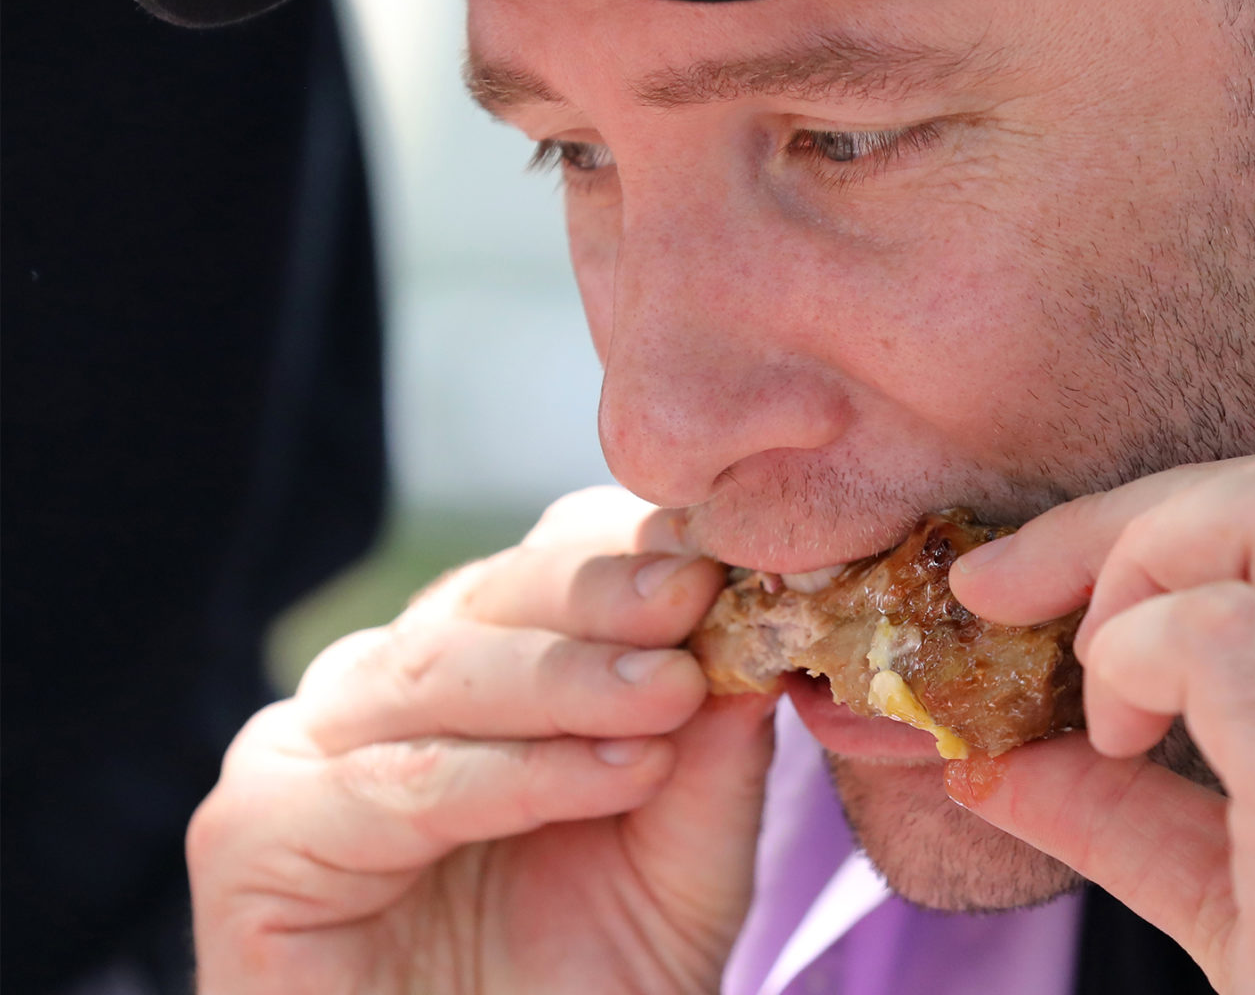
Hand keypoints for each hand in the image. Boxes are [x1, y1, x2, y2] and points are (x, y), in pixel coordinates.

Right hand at [189, 487, 776, 993]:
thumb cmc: (588, 983)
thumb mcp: (685, 856)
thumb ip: (715, 748)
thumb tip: (756, 622)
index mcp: (483, 662)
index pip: (549, 559)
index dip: (631, 547)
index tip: (724, 551)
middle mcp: (386, 687)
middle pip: (492, 595)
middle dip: (604, 593)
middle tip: (696, 595)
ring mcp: (308, 754)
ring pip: (439, 671)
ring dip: (568, 678)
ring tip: (671, 694)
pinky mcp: (254, 836)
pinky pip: (395, 784)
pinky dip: (512, 774)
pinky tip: (617, 774)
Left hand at [949, 446, 1254, 994]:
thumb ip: (1130, 819)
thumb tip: (988, 765)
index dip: (1204, 509)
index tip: (1092, 588)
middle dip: (1144, 516)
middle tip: (1035, 605)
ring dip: (1144, 565)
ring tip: (1104, 690)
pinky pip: (1226, 638)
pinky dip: (1137, 652)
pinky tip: (1116, 736)